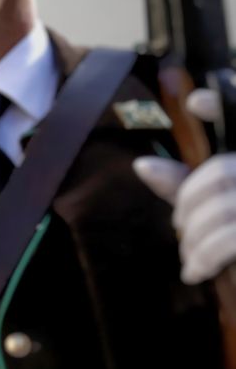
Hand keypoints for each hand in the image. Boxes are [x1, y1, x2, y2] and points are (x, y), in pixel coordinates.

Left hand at [136, 89, 235, 284]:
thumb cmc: (233, 238)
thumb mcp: (214, 206)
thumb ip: (185, 184)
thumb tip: (141, 165)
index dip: (226, 98)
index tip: (194, 100)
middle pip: (222, 173)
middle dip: (187, 203)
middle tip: (180, 227)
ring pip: (223, 208)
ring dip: (194, 236)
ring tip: (189, 256)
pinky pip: (229, 239)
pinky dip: (204, 257)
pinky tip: (194, 271)